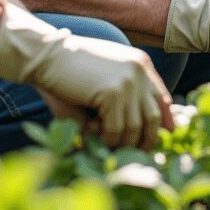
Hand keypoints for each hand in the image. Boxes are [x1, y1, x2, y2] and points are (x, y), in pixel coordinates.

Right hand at [0, 3, 172, 149]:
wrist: (46, 55)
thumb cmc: (71, 72)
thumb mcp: (103, 79)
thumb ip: (124, 98)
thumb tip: (139, 136)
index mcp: (140, 64)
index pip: (162, 99)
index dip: (163, 123)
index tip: (157, 140)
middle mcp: (140, 70)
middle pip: (154, 118)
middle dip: (144, 141)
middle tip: (129, 154)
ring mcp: (129, 81)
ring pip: (135, 129)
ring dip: (117, 142)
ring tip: (99, 138)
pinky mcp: (114, 92)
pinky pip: (116, 130)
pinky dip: (104, 139)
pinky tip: (89, 130)